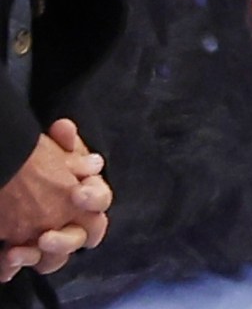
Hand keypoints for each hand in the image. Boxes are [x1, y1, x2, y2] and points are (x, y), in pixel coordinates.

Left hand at [0, 126, 106, 261]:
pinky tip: (5, 260)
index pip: (100, 201)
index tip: (78, 193)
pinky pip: (21, 265)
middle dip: (64, 241)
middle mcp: (72, 221)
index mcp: (86, 196)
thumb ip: (62, 143)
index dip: (93, 199)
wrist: (10, 172)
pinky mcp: (24, 249)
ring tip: (15, 252)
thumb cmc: (34, 162)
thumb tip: (64, 128)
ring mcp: (48, 238)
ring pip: (53, 259)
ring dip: (35, 256)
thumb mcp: (51, 149)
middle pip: (81, 239)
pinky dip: (11, 266)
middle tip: (45, 237)